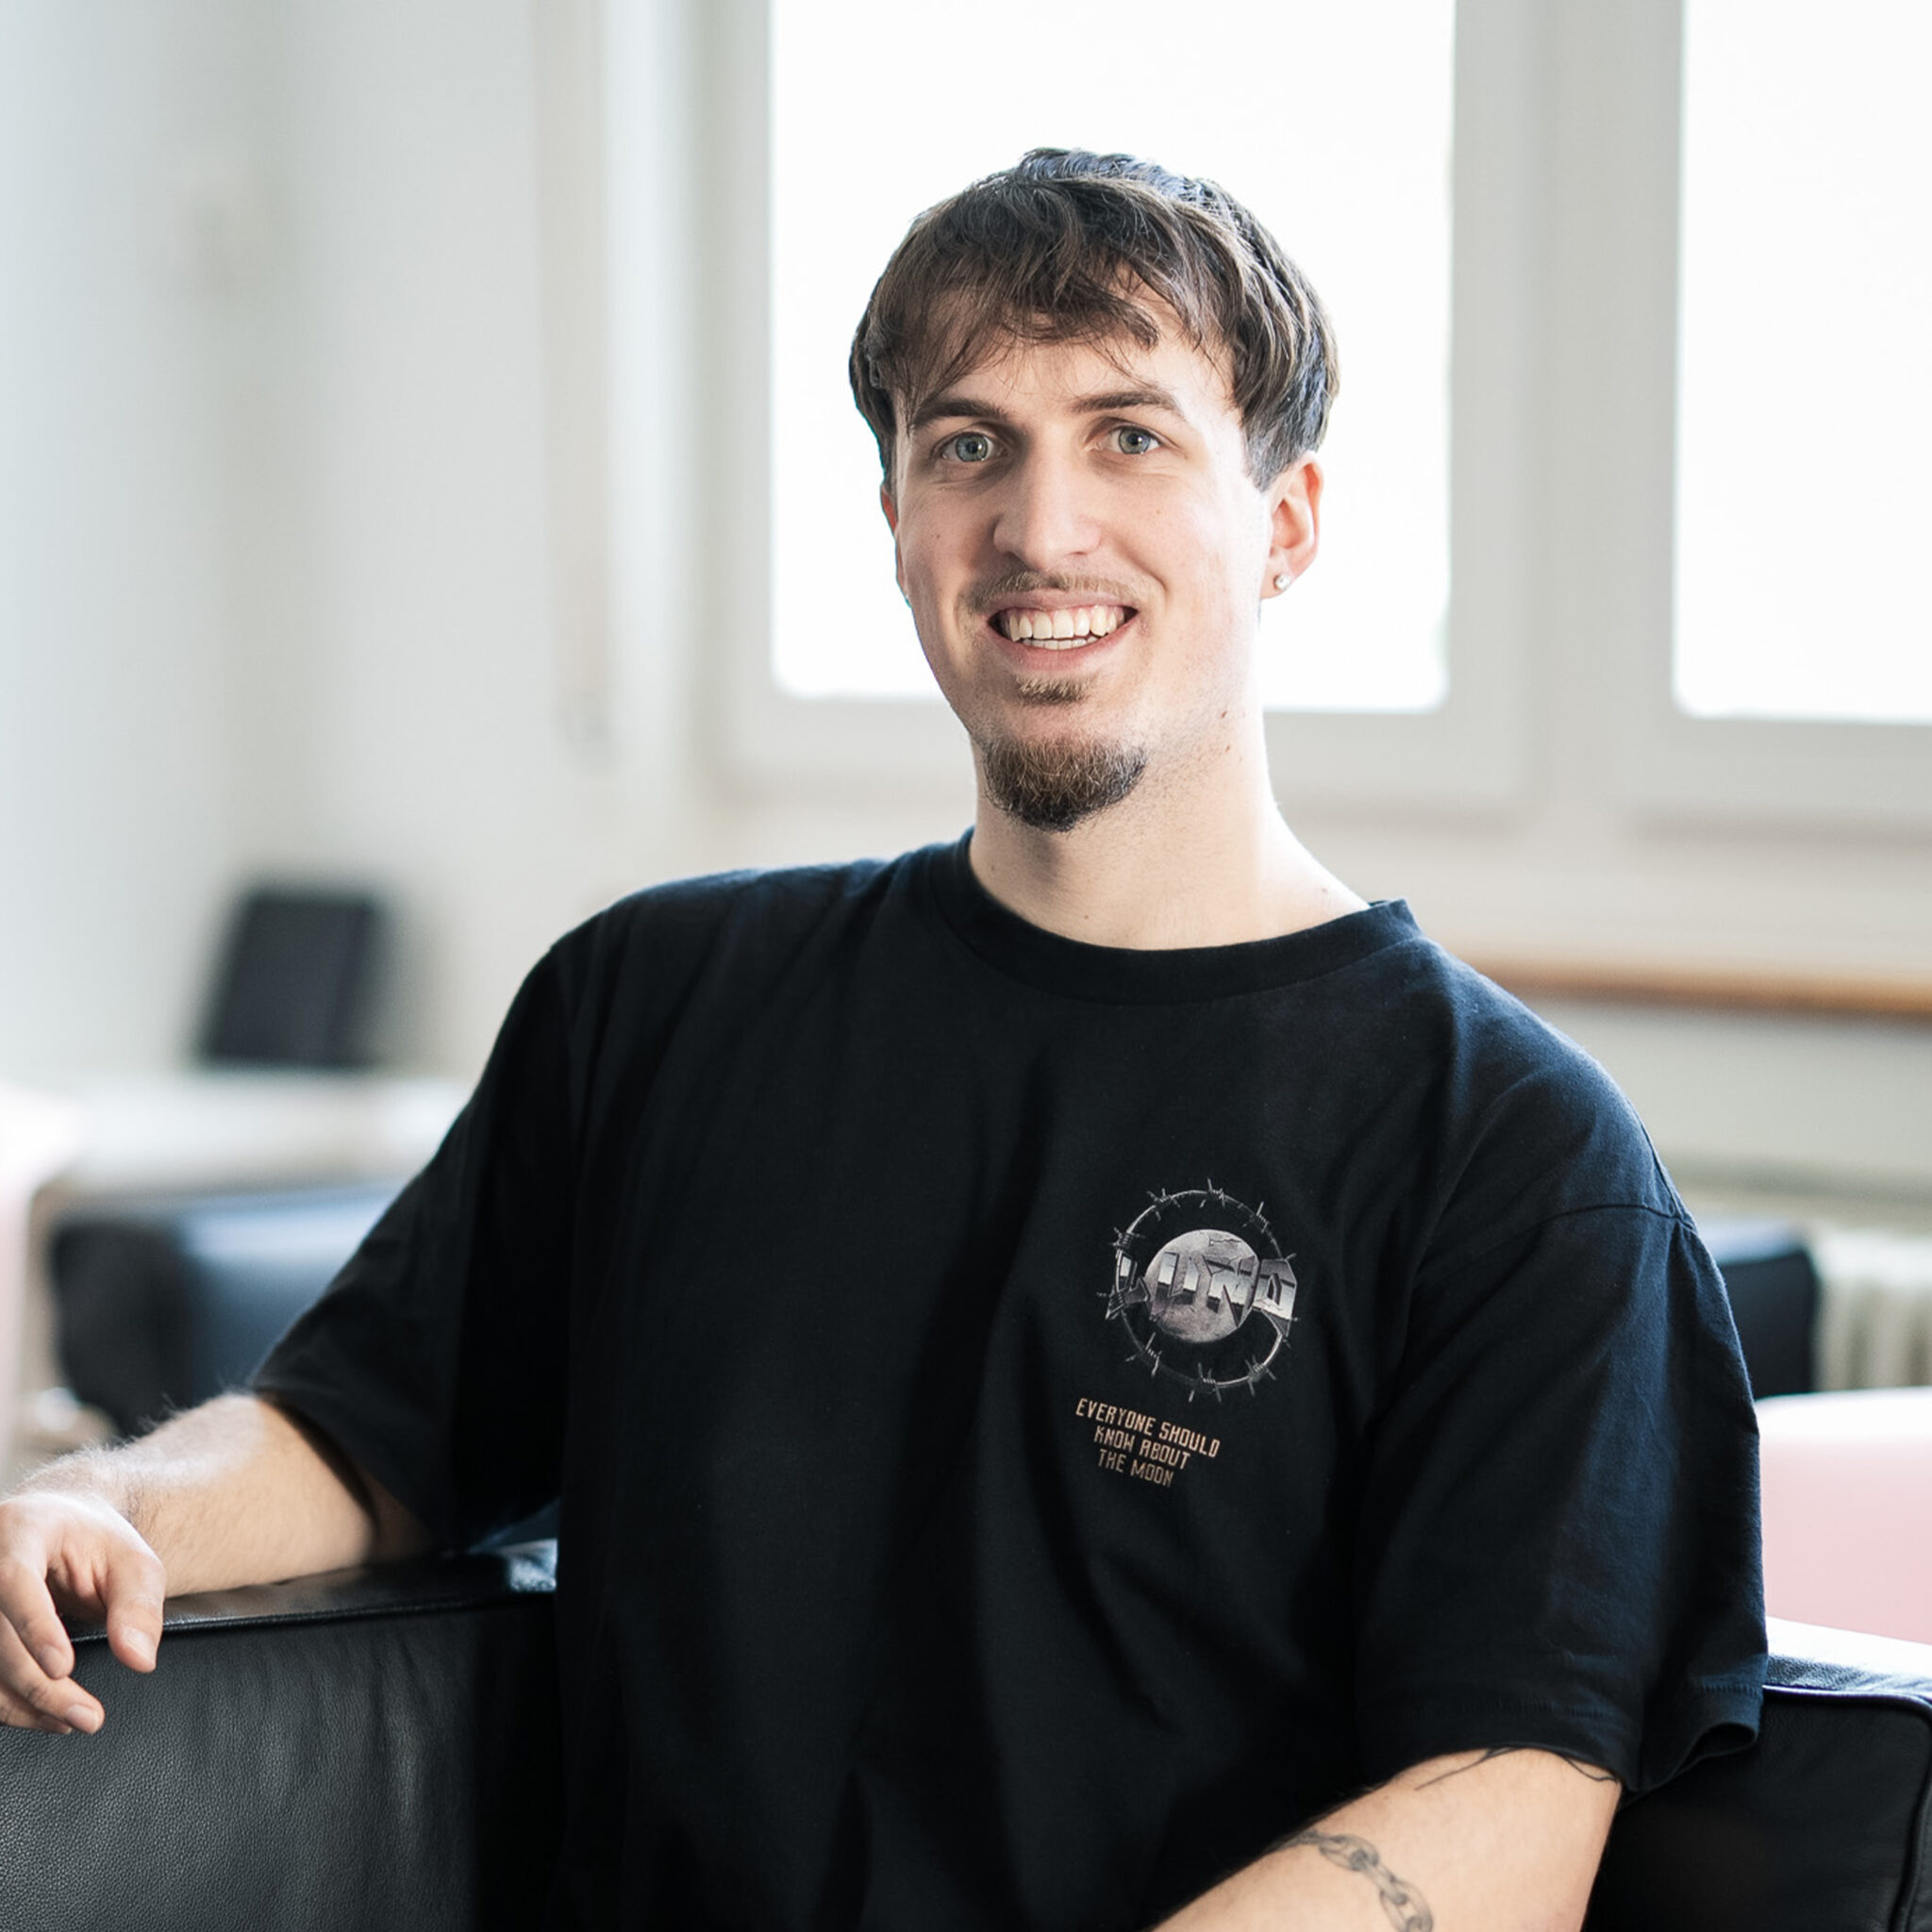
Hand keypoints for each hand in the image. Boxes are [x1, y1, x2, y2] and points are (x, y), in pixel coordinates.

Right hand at [0, 1489, 165, 1733]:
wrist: (57, 1529)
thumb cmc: (96, 1542)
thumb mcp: (131, 1560)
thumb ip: (138, 1605)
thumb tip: (140, 1660)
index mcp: (20, 1532)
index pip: (15, 1581)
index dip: (35, 1627)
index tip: (62, 1668)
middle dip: (40, 1685)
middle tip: (88, 1717)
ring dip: (22, 1704)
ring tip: (72, 1721)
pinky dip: (9, 1704)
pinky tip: (44, 1716)